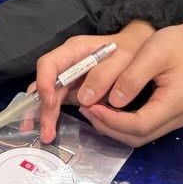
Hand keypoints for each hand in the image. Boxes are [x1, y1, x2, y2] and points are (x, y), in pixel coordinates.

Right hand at [33, 20, 155, 143]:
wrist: (137, 47)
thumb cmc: (132, 48)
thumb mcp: (124, 56)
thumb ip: (105, 74)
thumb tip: (85, 100)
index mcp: (75, 50)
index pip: (49, 63)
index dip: (45, 82)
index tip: (51, 103)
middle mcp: (68, 64)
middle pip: (48, 85)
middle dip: (45, 109)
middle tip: (46, 133)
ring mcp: (71, 78)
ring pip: (52, 97)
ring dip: (47, 116)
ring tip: (46, 136)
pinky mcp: (77, 91)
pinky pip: (62, 103)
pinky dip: (55, 116)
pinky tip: (50, 130)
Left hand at [79, 22, 182, 147]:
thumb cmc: (176, 44)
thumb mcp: (152, 52)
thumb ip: (133, 77)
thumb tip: (114, 101)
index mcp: (175, 102)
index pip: (140, 125)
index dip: (112, 120)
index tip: (91, 106)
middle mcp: (177, 118)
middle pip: (139, 136)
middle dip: (109, 126)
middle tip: (86, 108)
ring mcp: (174, 120)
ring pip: (139, 136)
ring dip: (113, 127)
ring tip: (91, 108)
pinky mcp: (168, 117)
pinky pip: (142, 128)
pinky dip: (121, 123)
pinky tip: (106, 109)